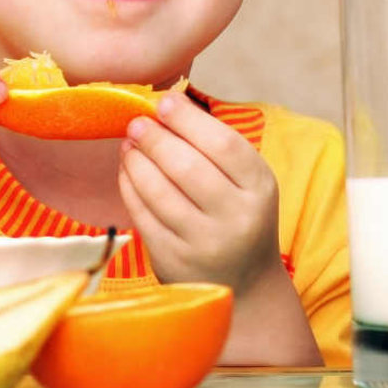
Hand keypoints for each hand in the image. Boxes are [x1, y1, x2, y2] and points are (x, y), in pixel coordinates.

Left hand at [117, 90, 280, 293]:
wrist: (244, 284)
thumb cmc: (239, 216)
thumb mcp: (246, 182)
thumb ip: (214, 147)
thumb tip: (166, 105)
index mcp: (260, 188)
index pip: (223, 144)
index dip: (188, 120)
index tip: (164, 103)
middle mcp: (236, 217)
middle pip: (186, 166)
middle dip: (155, 138)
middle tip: (136, 122)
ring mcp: (204, 243)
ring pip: (158, 191)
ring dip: (136, 160)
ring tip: (128, 143)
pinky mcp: (173, 260)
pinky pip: (142, 215)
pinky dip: (129, 186)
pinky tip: (127, 170)